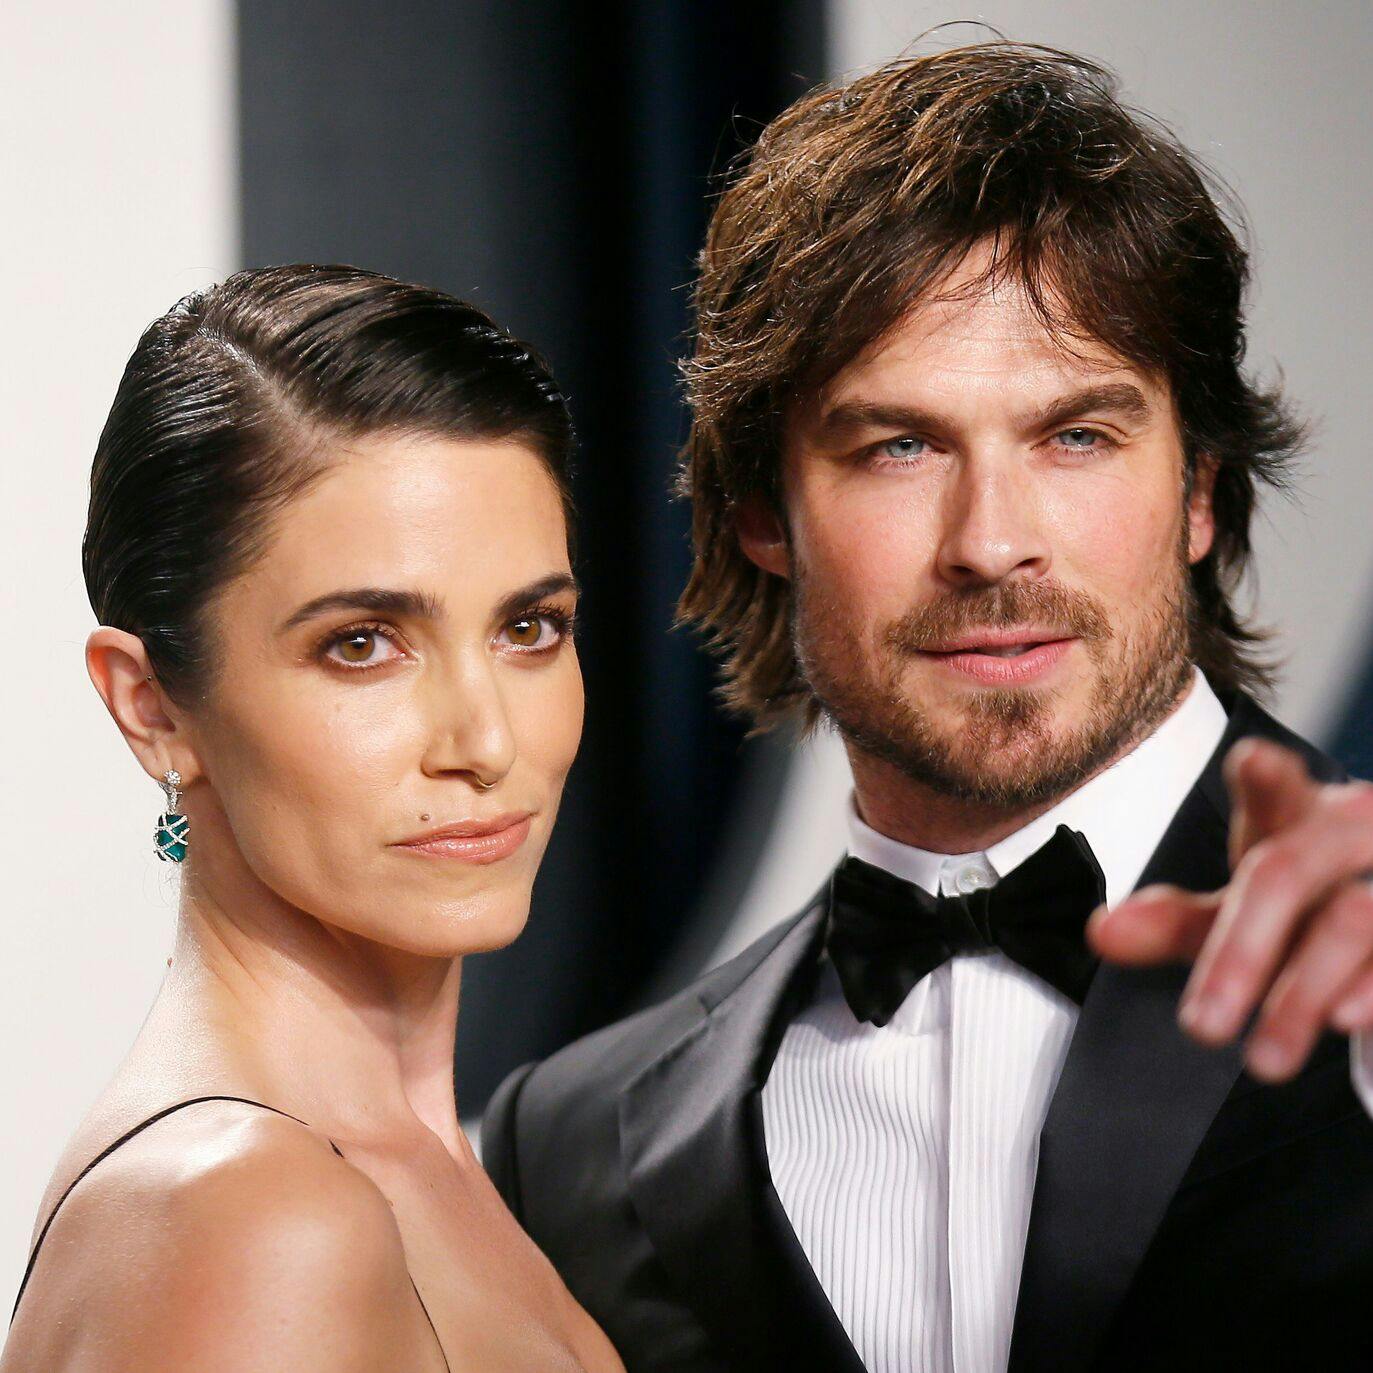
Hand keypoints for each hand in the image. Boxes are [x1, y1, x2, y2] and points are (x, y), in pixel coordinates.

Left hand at [1087, 738, 1372, 1081]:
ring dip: (1300, 994)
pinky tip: (1343, 1019)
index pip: (1275, 785)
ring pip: (1353, 918)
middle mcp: (1348, 833)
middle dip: (1237, 952)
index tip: (1254, 763)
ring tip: (1262, 1059)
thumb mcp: (1236, 912)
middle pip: (1287, 873)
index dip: (1266, 775)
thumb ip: (1170, 922)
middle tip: (1201, 1026)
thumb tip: (1099, 931)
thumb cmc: (1306, 904)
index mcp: (1292, 817)